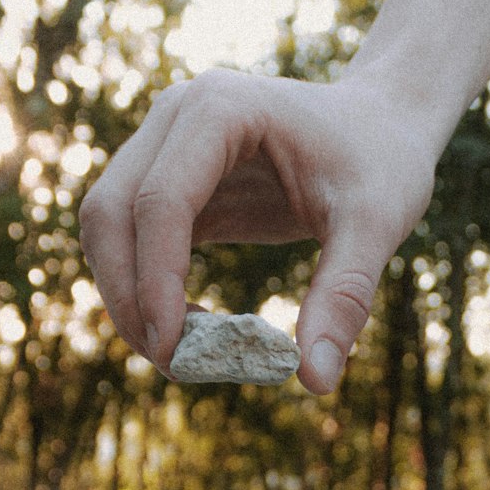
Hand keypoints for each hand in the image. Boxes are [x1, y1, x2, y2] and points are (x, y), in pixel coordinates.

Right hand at [78, 69, 435, 392]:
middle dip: (127, 296)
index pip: (161, 200)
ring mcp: (163, 143)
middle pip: (110, 212)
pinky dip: (146, 290)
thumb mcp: (377, 224)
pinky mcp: (168, 179)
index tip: (174, 350)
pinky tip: (191, 328)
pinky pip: (132, 239)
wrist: (382, 123)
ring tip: (179, 354)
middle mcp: (177, 115)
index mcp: (221, 108)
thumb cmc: (383, 161)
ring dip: (126, 297)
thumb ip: (344, 297)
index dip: (157, 280)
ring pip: (106, 226)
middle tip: (171, 364)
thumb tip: (315, 381)